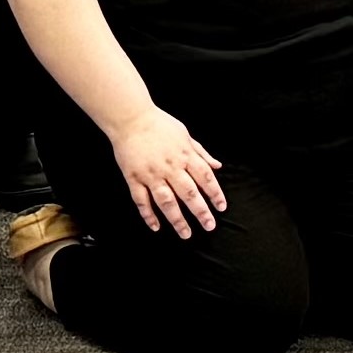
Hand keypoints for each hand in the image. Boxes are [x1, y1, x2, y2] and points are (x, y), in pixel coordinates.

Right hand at [106, 107, 225, 237]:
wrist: (131, 118)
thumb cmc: (160, 125)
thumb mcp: (185, 135)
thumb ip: (201, 153)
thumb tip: (217, 166)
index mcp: (185, 155)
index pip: (205, 177)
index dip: (215, 193)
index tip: (221, 207)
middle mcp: (170, 167)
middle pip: (188, 193)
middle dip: (200, 211)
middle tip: (209, 226)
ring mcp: (151, 174)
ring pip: (166, 201)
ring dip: (177, 219)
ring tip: (186, 234)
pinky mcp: (134, 178)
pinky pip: (141, 200)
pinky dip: (148, 215)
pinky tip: (156, 227)